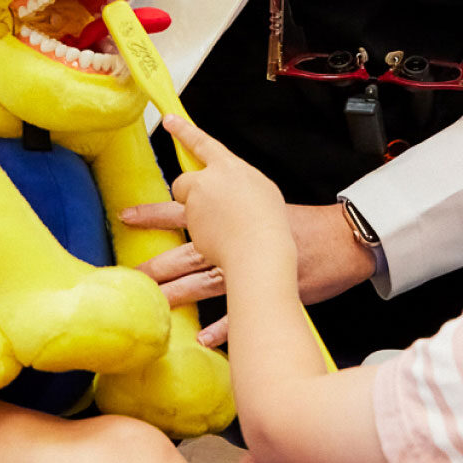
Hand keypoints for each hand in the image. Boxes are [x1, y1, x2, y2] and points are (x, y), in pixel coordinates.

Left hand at [122, 135, 376, 345]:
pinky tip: (202, 338)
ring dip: (172, 287)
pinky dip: (221, 326)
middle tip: (124, 221)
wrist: (337, 240)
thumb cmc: (303, 223)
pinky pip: (234, 311)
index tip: (167, 124)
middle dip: (151, 222)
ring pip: (197, 273)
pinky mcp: (259, 286)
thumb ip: (230, 198)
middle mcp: (232, 225)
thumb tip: (197, 192)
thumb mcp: (265, 199)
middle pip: (183, 223)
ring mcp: (242, 259)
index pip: (202, 165)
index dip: (185, 141)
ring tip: (148, 294)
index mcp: (236, 198)